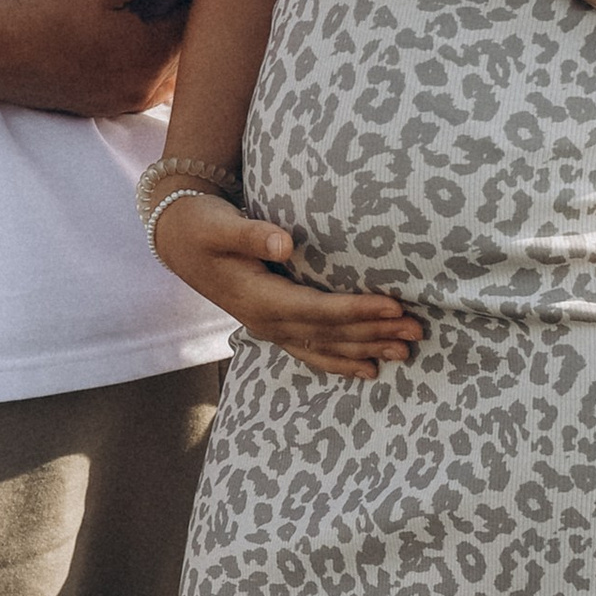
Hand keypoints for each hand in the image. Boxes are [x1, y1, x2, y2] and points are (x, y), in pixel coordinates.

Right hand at [0, 0, 192, 117]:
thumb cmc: (46, 5)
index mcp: (154, 57)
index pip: (200, 24)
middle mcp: (143, 89)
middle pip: (186, 55)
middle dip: (187, 24)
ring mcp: (117, 103)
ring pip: (164, 76)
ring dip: (165, 48)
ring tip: (153, 13)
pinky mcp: (94, 107)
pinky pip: (137, 87)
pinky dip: (142, 66)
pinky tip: (123, 42)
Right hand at [152, 193, 424, 380]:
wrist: (179, 242)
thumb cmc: (203, 228)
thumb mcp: (221, 227)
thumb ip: (251, 234)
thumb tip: (284, 242)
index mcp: (261, 300)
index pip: (319, 310)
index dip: (357, 311)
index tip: (393, 306)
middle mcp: (268, 322)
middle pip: (331, 334)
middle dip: (374, 333)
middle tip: (416, 330)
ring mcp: (271, 329)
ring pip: (326, 347)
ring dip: (366, 350)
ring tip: (405, 352)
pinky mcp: (274, 327)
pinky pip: (313, 352)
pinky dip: (341, 362)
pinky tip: (368, 368)